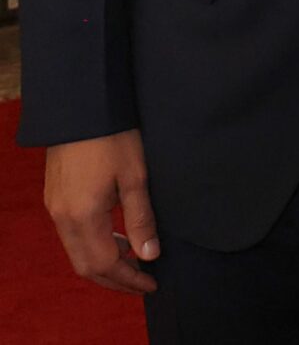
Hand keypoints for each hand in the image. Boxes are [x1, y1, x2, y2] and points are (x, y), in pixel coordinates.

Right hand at [45, 130, 159, 293]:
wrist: (81, 107)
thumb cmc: (113, 137)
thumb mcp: (136, 177)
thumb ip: (141, 219)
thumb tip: (149, 254)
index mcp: (82, 216)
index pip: (104, 265)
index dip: (129, 279)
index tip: (152, 283)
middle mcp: (62, 217)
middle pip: (85, 265)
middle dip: (115, 278)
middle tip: (144, 280)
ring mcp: (55, 207)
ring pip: (77, 251)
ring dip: (104, 262)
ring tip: (136, 260)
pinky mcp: (55, 197)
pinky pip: (72, 235)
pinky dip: (94, 244)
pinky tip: (116, 236)